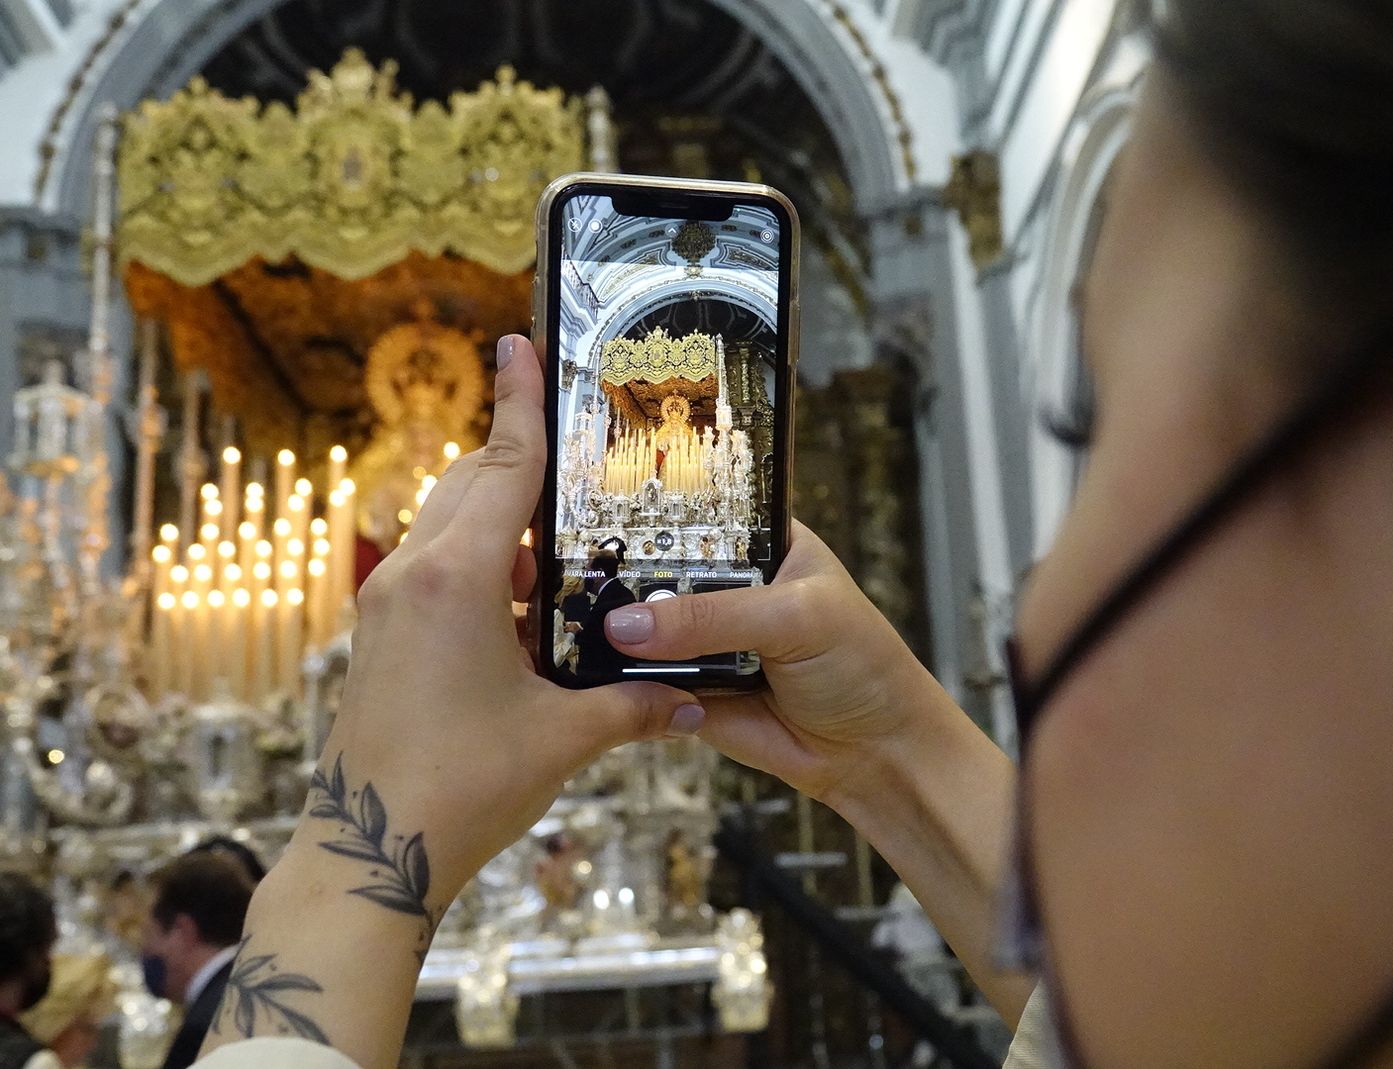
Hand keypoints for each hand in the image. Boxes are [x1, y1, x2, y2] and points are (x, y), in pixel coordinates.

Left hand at [309, 334, 704, 898]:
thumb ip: (633, 704)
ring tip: (566, 547)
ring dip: (505, 523)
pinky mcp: (383, 637)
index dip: (520, 403)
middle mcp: (412, 577)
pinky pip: (437, 571)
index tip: (521, 342)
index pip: (502, 467)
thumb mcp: (563, 737)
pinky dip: (483, 566)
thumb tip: (691, 699)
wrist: (369, 851)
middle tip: (576, 446)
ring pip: (451, 527)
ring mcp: (389, 606)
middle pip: (471, 484)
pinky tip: (529, 607)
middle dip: (521, 461)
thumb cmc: (461, 788)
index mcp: (457, 580)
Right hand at [602, 524, 956, 807]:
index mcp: (760, 545)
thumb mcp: (797, 619)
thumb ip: (716, 616)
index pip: (696, 515)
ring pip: (643, 629)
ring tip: (579, 628)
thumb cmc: (862, 666)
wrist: (876, 752)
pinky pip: (643, 683)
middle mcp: (726, 587)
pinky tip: (600, 673)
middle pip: (656, 571)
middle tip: (574, 581)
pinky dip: (625, 683)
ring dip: (618, 635)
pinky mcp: (688, 689)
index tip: (594, 513)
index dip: (651, 515)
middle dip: (622, 580)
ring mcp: (703, 640)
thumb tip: (631, 624)